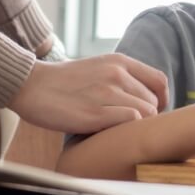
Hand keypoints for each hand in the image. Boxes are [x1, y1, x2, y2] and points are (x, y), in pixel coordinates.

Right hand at [8, 54, 169, 134]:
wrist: (32, 85)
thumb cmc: (64, 82)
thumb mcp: (99, 68)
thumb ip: (122, 78)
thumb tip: (145, 99)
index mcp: (120, 61)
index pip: (159, 81)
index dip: (162, 100)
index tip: (152, 112)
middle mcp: (117, 74)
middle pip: (154, 102)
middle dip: (147, 117)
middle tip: (130, 126)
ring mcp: (107, 93)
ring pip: (146, 113)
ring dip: (136, 126)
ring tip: (118, 130)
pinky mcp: (95, 114)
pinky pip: (131, 122)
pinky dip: (126, 130)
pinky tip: (110, 132)